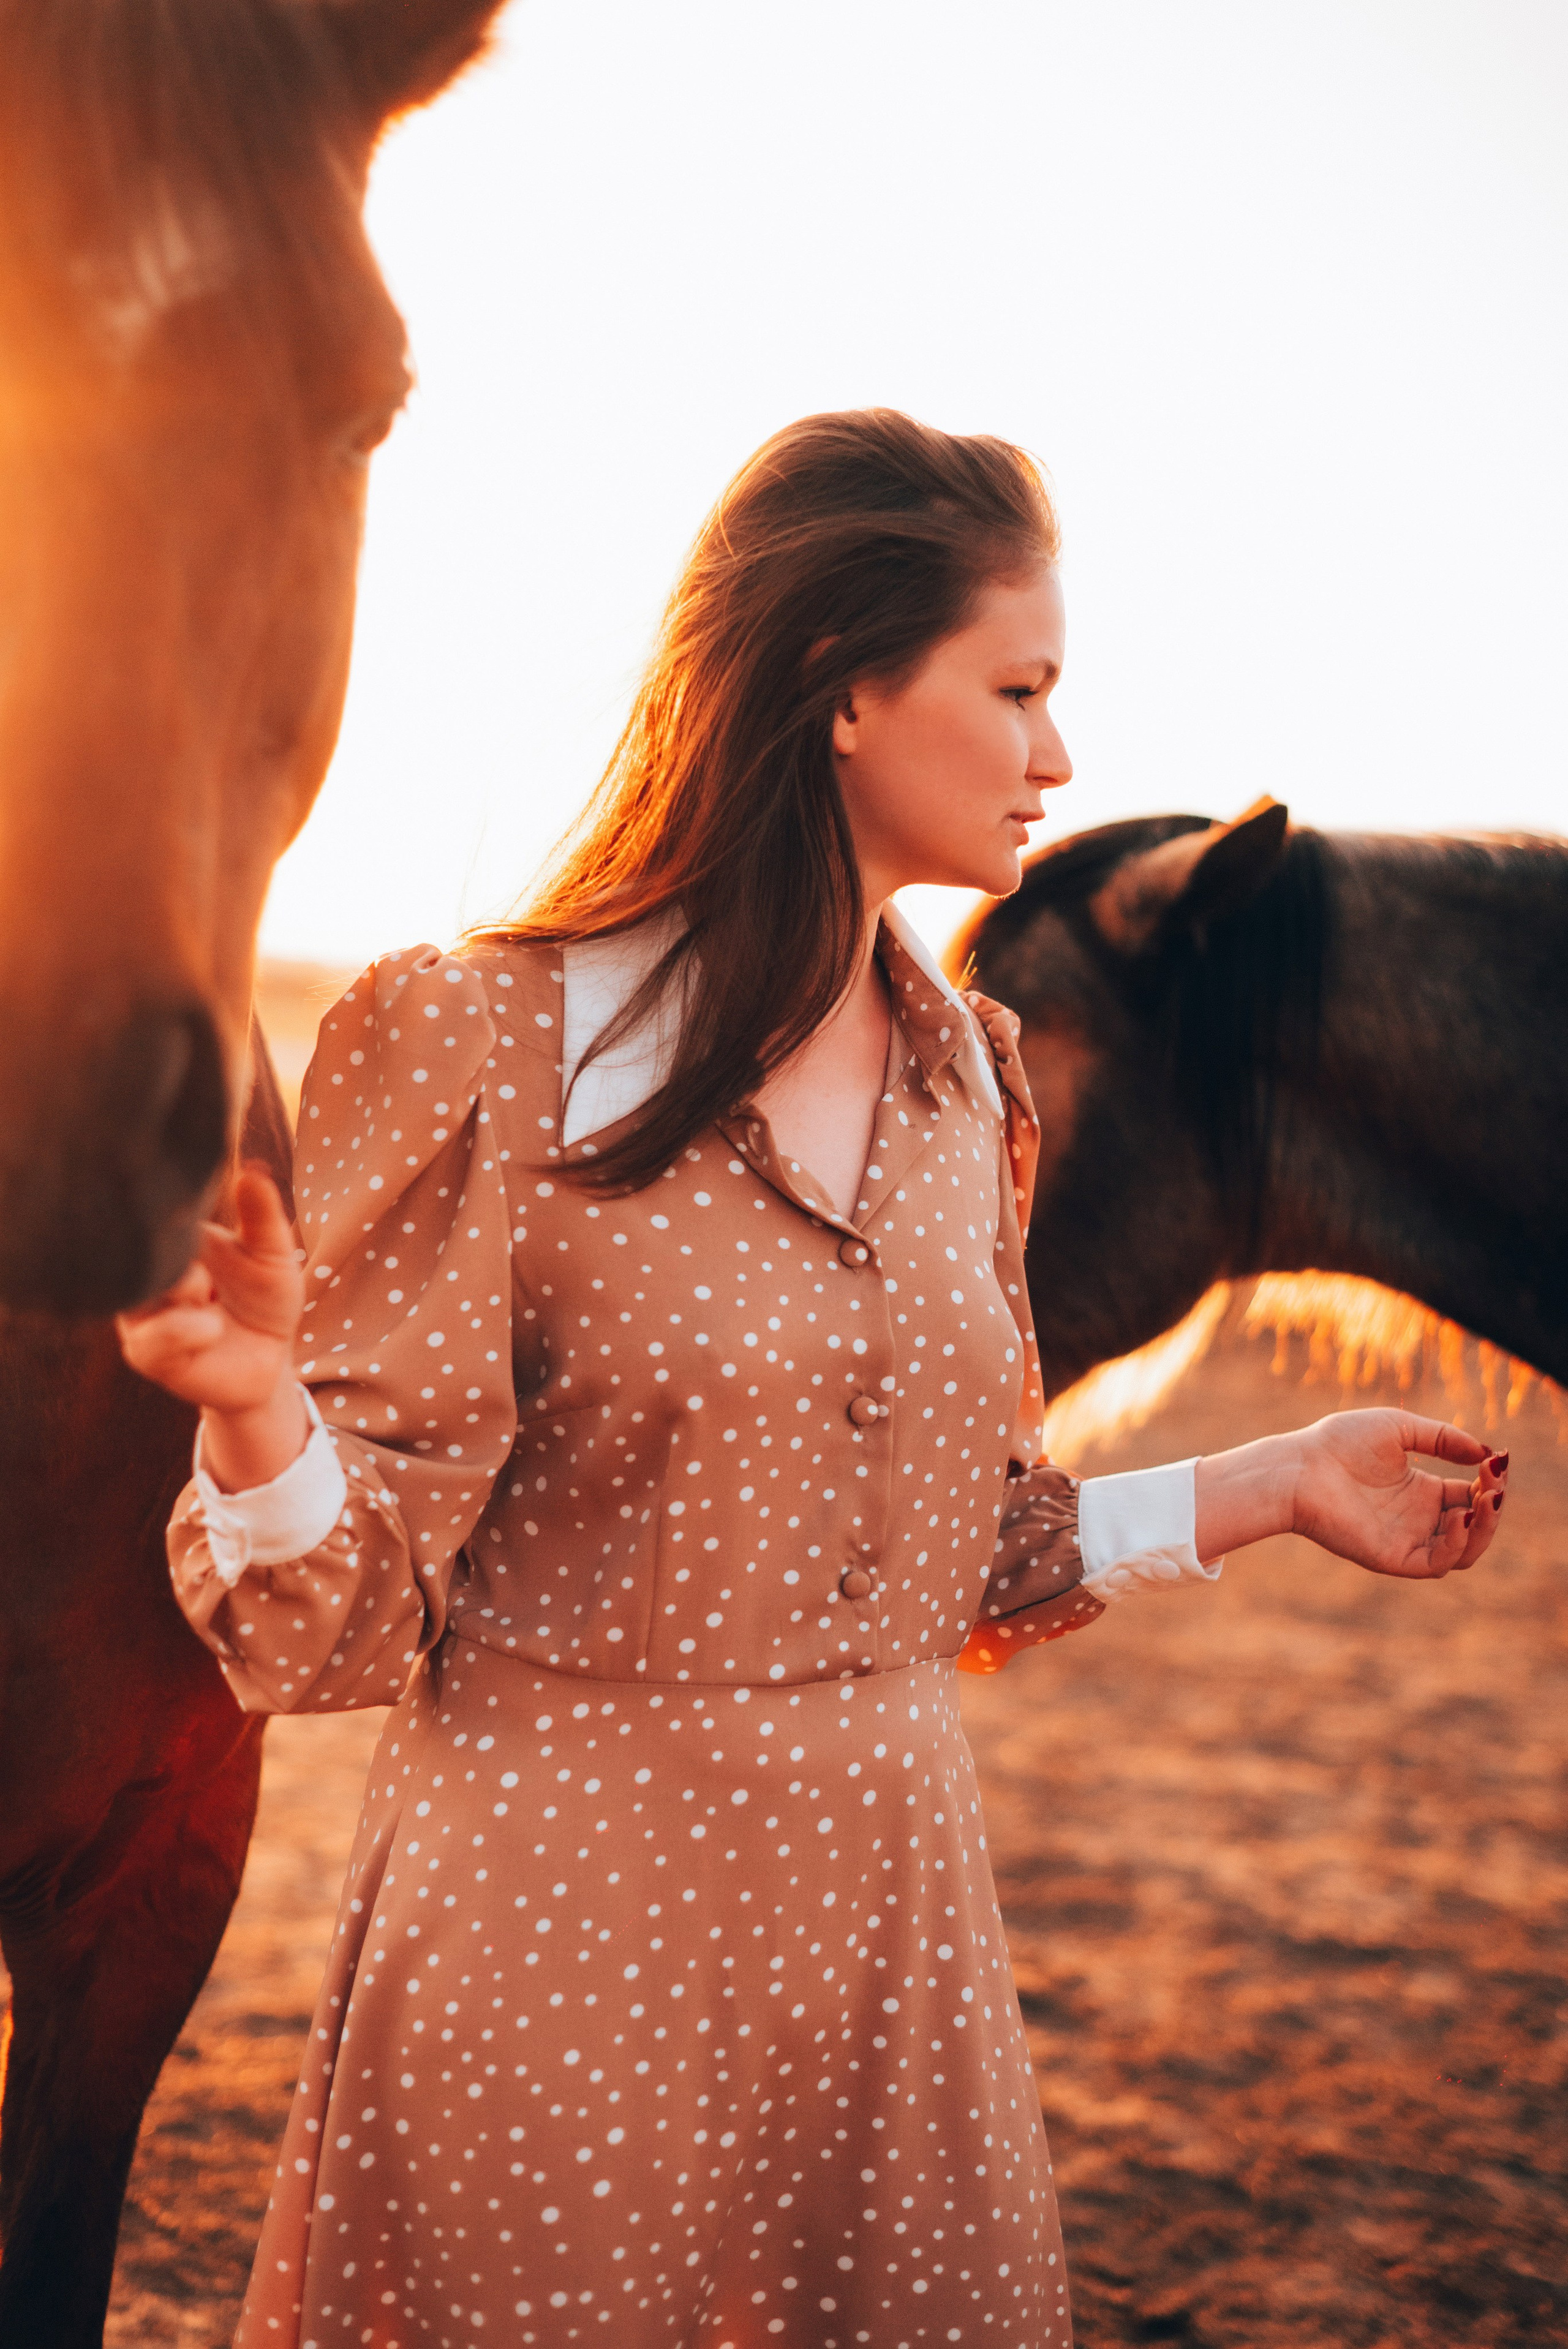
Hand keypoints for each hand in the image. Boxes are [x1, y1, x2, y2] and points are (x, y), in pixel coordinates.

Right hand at [116, 1165, 308, 1488]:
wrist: (269, 1360)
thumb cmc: (264, 1300)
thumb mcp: (272, 1255)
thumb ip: (262, 1216)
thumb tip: (253, 1170)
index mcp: (170, 1242)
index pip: (150, 1212)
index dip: (167, 1205)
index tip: (195, 1209)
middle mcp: (146, 1272)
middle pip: (137, 1246)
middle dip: (177, 1251)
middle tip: (208, 1266)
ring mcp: (140, 1312)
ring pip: (142, 1288)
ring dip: (184, 1289)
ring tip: (211, 1298)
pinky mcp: (145, 1352)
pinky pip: (154, 1335)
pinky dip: (188, 1330)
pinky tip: (212, 1329)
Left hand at [1287, 1408, 1506, 1578]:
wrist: (1300, 1466)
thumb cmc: (1340, 1442)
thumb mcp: (1400, 1429)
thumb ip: (1443, 1438)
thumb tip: (1486, 1452)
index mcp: (1421, 1492)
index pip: (1472, 1497)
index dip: (1490, 1483)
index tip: (1497, 1461)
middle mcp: (1418, 1520)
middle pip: (1475, 1527)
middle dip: (1493, 1507)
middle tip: (1495, 1482)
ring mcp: (1407, 1541)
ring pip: (1464, 1550)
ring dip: (1483, 1528)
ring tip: (1485, 1498)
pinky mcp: (1393, 1558)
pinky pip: (1437, 1563)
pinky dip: (1456, 1543)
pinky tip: (1458, 1515)